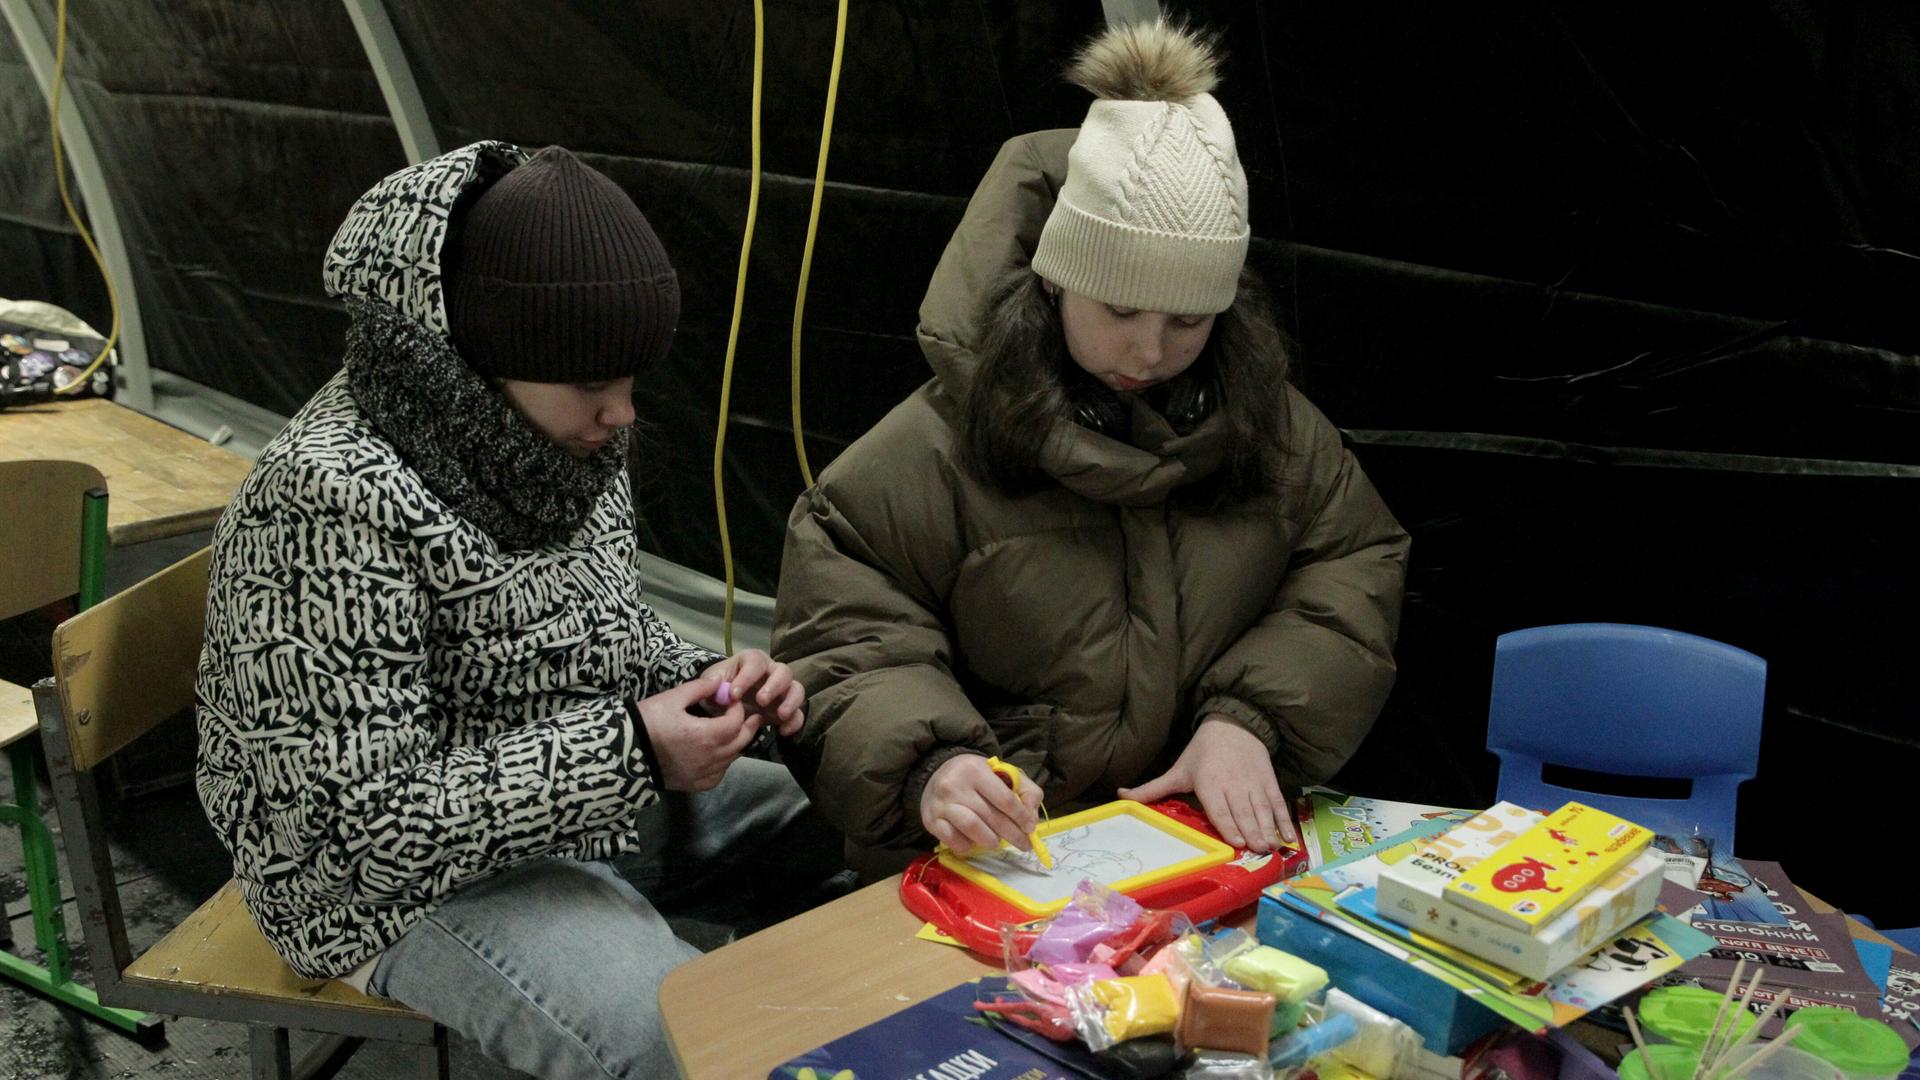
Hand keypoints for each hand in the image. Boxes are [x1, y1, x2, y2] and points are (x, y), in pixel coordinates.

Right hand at [636, 675, 761, 791]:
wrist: (625, 752)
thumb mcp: (672, 698)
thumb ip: (700, 688)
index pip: (736, 722)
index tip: (734, 702)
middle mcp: (710, 757)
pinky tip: (718, 754)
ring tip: (735, 732)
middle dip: (747, 727)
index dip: (738, 710)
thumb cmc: (649, 721)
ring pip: (732, 759)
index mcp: (706, 735)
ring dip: (737, 744)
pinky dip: (724, 764)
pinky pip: (719, 774)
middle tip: (752, 717)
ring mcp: (703, 774)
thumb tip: (720, 681)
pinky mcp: (695, 785)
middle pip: (741, 742)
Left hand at [701, 649, 805, 736]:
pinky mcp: (787, 708)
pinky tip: (782, 731)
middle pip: (783, 671)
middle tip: (761, 701)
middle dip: (774, 686)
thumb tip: (717, 685)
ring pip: (797, 689)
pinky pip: (798, 714)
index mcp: (752, 662)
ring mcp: (782, 691)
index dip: (747, 677)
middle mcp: (772, 672)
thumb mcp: (709, 685)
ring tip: (780, 715)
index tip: (734, 695)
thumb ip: (710, 684)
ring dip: (791, 702)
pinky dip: (794, 722)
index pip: (755, 662)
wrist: (724, 706)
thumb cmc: (718, 690)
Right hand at [920, 754, 1044, 856]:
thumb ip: (1025, 790)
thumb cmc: (975, 776)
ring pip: (973, 829)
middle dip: (1013, 834)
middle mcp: (955, 785)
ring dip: (991, 841)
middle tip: (1024, 844)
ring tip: (997, 842)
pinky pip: (954, 841)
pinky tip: (974, 842)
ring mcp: (941, 804)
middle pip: (992, 817)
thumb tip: (1032, 819)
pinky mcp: (931, 821)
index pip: (1005, 799)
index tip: (1030, 828)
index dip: (1022, 817)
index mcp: (976, 770)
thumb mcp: (1001, 772)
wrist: (936, 774)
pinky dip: (968, 846)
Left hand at [1118, 717, 1297, 852]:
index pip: (1219, 808)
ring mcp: (1253, 784)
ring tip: (1272, 847)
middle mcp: (1233, 785)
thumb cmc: (1202, 753)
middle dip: (1252, 832)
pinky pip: (1277, 803)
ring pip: (1262, 810)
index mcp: (1209, 783)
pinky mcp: (1269, 782)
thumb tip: (1120, 796)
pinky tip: (1288, 837)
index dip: (1229, 825)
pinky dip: (1284, 820)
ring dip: (1268, 829)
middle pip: (1243, 812)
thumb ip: (1152, 788)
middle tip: (1258, 850)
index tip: (1237, 842)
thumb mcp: (1177, 770)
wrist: (1233, 725)